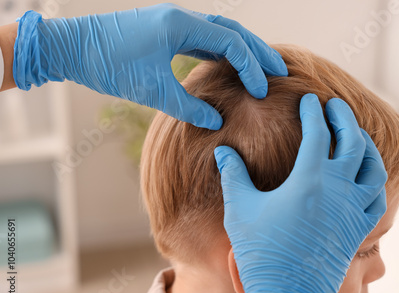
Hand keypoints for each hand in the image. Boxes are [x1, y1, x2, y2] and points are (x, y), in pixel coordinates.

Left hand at [13, 4, 286, 128]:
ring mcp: (173, 23)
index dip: (251, 65)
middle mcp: (181, 18)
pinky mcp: (165, 33)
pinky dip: (221, 53)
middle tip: (280, 70)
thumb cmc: (107, 64)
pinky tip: (229, 67)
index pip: (230, 41)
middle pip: (232, 30)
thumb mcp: (151, 89)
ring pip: (218, 33)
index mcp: (180, 24)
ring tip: (261, 69)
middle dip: (257, 51)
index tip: (262, 89)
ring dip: (241, 50)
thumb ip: (188, 107)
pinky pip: (202, 40)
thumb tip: (217, 122)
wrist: (71, 48)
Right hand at [214, 94, 387, 292]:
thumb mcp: (240, 210)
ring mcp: (353, 211)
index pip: (319, 132)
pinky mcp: (358, 231)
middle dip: (345, 118)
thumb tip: (223, 152)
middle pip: (353, 142)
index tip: (310, 100)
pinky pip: (378, 199)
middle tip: (336, 107)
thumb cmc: (260, 253)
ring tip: (356, 136)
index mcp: (309, 180)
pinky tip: (365, 178)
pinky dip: (375, 181)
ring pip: (373, 168)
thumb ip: (234, 175)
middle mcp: (338, 190)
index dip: (314, 112)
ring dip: (367, 146)